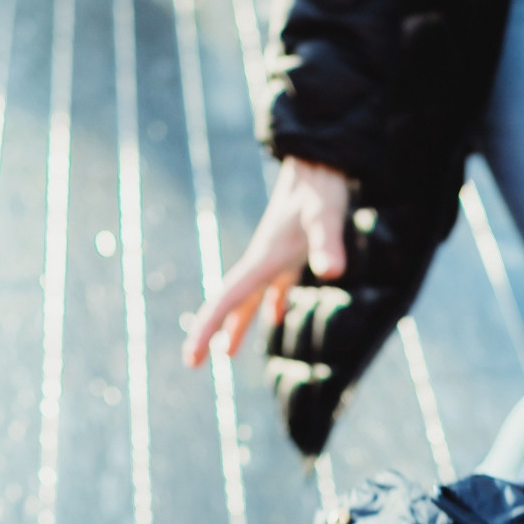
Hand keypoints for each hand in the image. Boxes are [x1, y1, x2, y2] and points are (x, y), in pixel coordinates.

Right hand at [182, 157, 350, 368]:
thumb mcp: (326, 217)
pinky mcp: (292, 250)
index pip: (226, 300)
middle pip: (231, 302)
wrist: (319, 161)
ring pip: (251, 297)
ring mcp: (275, 256)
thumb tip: (332, 272)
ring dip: (239, 323)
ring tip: (227, 352)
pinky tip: (275, 316)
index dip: (206, 330)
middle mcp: (263, 260)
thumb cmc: (321, 188)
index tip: (191, 359)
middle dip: (212, 331)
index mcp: (263, 259)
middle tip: (193, 362)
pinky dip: (271, 303)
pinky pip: (274, 285)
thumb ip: (327, 244)